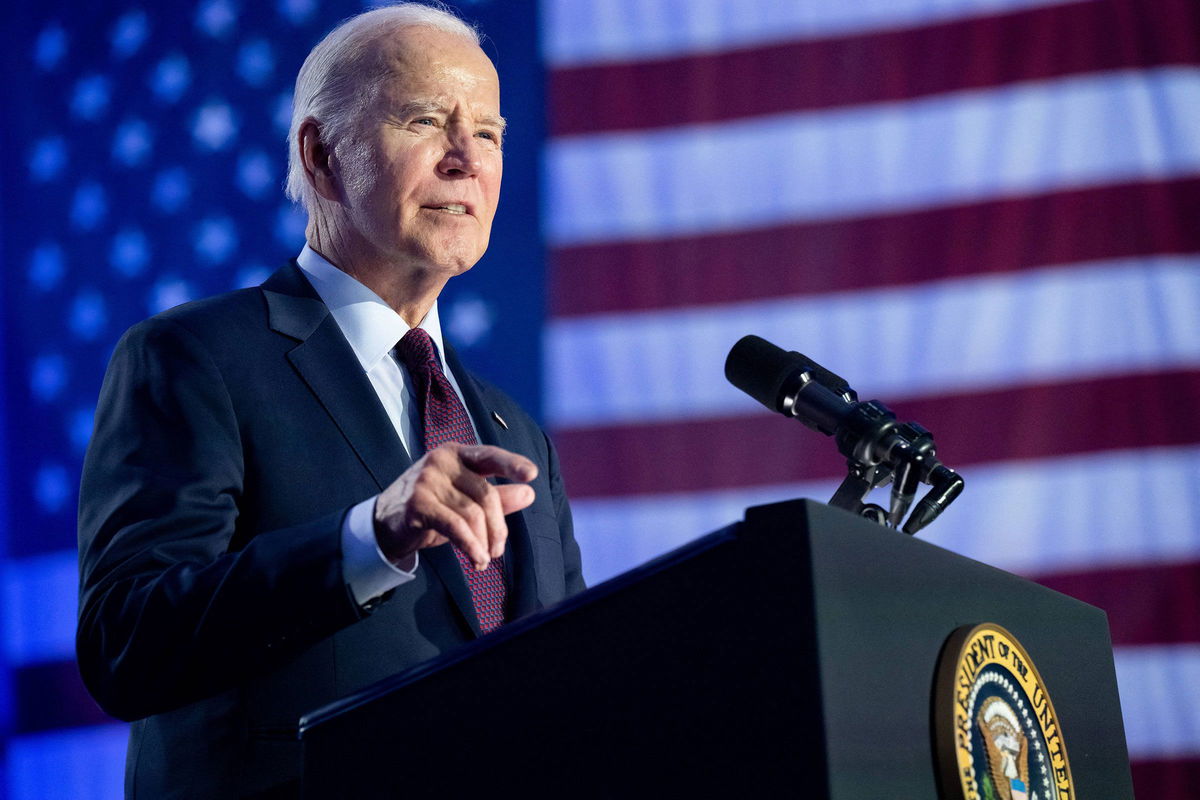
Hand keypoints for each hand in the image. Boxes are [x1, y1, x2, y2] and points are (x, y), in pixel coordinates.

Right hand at [373, 443, 536, 570]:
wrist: (385, 524)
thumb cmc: (432, 508)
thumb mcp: (465, 500)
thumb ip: (498, 496)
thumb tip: (529, 493)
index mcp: (457, 454)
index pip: (490, 455)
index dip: (512, 464)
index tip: (531, 474)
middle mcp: (441, 461)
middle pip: (486, 494)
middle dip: (497, 527)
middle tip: (497, 550)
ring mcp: (427, 480)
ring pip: (472, 514)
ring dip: (483, 542)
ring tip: (483, 560)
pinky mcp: (417, 503)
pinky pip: (455, 526)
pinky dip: (470, 545)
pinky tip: (476, 559)